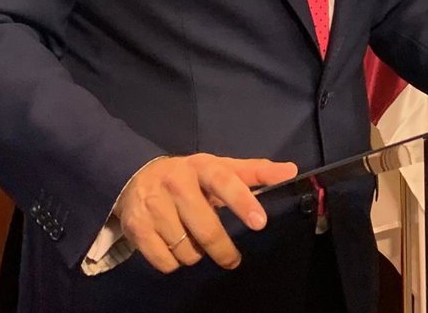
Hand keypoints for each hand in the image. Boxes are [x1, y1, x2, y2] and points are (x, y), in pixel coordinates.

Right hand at [113, 154, 297, 272]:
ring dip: (196, 254)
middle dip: (223, 250)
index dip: (243, 202)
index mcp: (201, 165)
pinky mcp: (137, 227)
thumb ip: (255, 172)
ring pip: (187, 250)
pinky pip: (165, 261)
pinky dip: (174, 261)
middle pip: (206, 228)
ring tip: (193, 239)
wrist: (135, 176)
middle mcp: (176, 183)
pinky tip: (174, 246)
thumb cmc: (190, 176)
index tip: (260, 222)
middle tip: (232, 259)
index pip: (225, 182)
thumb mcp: (220, 168)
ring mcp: (154, 206)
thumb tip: (292, 170)